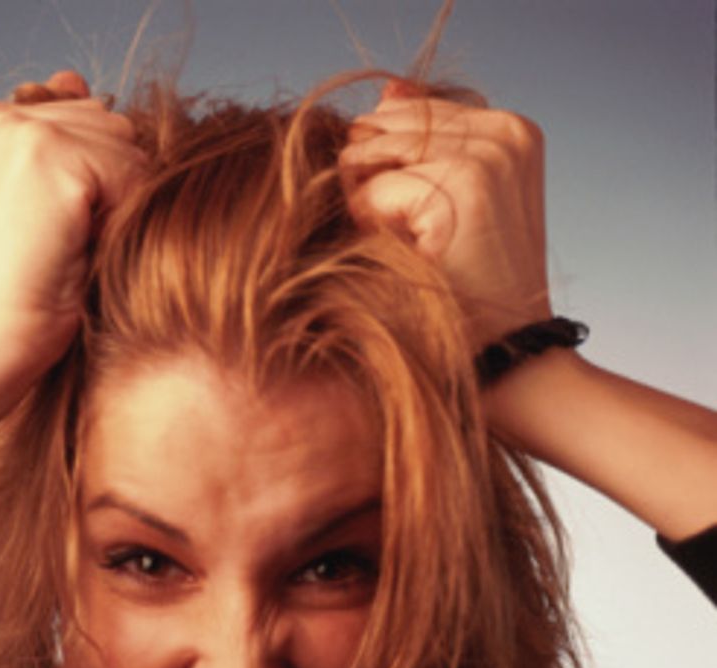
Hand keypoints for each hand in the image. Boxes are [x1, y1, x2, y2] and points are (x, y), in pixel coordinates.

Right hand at [0, 70, 146, 374]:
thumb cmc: (10, 295)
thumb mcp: (30, 207)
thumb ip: (54, 144)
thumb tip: (75, 81)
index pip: (77, 119)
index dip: (89, 183)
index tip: (52, 233)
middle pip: (105, 123)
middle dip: (106, 186)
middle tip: (64, 247)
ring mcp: (15, 130)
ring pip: (122, 144)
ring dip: (116, 203)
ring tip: (72, 250)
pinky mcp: (47, 156)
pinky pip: (131, 172)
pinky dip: (123, 218)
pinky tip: (83, 252)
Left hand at [340, 79, 551, 350]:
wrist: (509, 361)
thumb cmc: (473, 297)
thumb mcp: (446, 207)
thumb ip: (420, 143)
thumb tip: (388, 91)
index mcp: (511, 129)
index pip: (406, 113)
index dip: (386, 170)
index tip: (418, 225)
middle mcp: (505, 132)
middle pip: (384, 127)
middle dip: (371, 183)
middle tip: (407, 243)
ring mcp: (488, 155)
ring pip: (373, 157)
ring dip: (370, 209)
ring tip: (413, 253)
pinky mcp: (463, 186)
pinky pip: (372, 191)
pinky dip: (372, 231)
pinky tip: (412, 263)